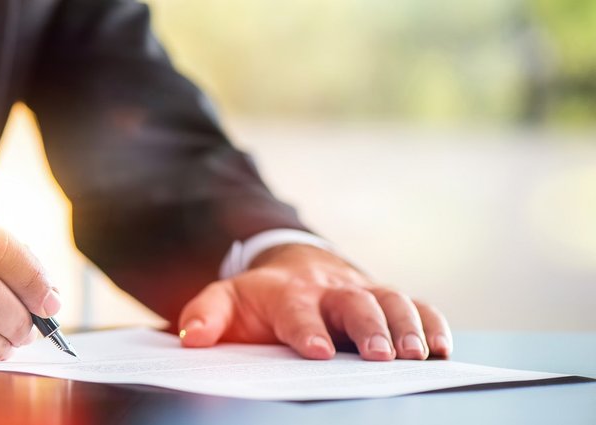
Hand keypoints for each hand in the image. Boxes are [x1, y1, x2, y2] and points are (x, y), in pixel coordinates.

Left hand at [178, 244, 450, 359]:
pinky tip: (443, 348)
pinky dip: (433, 323)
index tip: (317, 351)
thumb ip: (204, 315)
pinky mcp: (387, 297)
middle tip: (382, 356)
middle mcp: (330, 289)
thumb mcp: (225, 300)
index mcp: (288, 293)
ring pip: (392, 301)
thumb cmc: (259, 297)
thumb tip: (189, 338)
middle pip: (354, 303)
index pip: (297, 312)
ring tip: (418, 355)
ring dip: (407, 327)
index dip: (307, 330)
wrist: (295, 266)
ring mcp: (363, 290)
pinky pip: (418, 305)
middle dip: (369, 328)